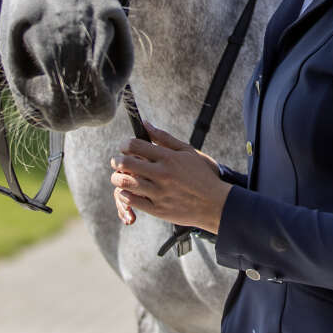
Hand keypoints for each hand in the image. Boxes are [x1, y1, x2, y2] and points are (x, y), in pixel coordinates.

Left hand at [111, 124, 230, 234]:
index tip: (124, 147)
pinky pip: (132, 201)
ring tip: (119, 176)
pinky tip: (128, 190)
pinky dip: (124, 194)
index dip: (124, 144)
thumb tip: (145, 123)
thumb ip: (164, 137)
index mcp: (168, 158)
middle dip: (117, 160)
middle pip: (126, 163)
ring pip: (126, 183)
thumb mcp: (187, 151)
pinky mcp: (158, 209)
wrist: (215, 203)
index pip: (135, 145)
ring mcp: (159, 193)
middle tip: (117, 161)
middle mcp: (162, 174)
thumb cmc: (201, 175)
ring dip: (117, 178)